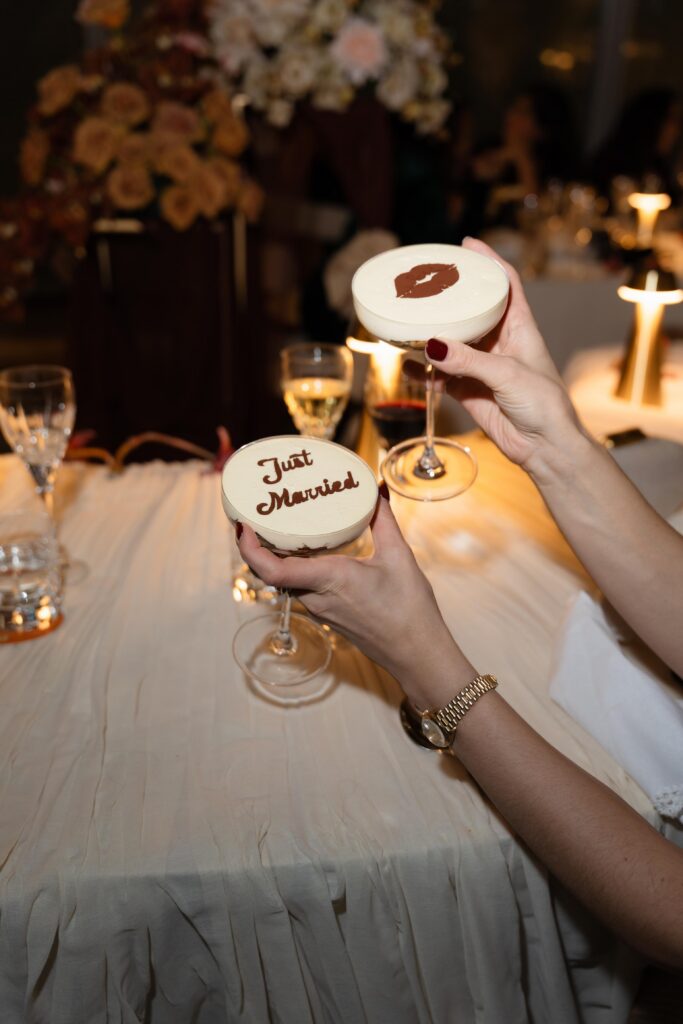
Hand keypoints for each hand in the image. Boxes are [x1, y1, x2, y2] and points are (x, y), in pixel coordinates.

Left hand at [236, 492, 470, 706]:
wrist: (417, 653)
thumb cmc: (409, 610)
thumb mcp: (399, 556)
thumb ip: (383, 520)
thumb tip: (378, 490)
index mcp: (329, 580)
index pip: (272, 569)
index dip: (249, 549)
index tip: (242, 526)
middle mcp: (317, 597)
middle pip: (271, 572)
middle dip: (257, 545)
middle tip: (255, 515)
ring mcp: (320, 610)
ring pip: (286, 580)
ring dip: (276, 557)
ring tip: (278, 527)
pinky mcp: (327, 615)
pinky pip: (302, 588)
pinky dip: (296, 568)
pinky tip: (307, 551)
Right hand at [411, 237, 589, 480]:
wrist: (545, 447)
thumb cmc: (544, 405)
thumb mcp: (507, 375)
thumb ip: (468, 361)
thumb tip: (432, 346)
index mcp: (520, 328)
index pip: (506, 284)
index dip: (489, 262)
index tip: (467, 245)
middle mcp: (500, 343)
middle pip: (473, 310)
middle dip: (450, 296)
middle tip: (425, 282)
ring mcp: (482, 367)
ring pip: (451, 343)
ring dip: (431, 335)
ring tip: (408, 321)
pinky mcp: (469, 391)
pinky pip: (440, 376)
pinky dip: (423, 372)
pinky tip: (407, 366)